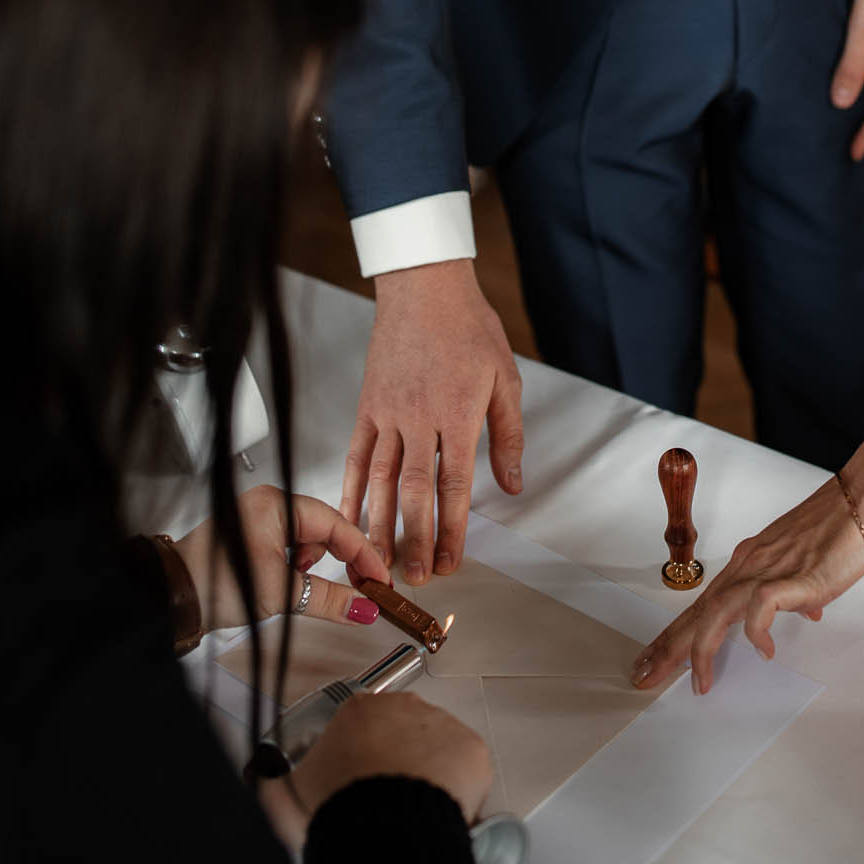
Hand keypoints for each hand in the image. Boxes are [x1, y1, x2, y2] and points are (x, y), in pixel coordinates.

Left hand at [174, 484, 391, 630]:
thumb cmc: (213, 582)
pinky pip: (288, 548)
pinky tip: (290, 584)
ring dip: (313, 566)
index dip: (363, 553)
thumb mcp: (281, 592)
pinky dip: (297, 568)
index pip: (336, 523)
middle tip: (359, 586)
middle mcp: (268, 506)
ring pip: (306, 541)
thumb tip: (361, 607)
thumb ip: (329, 598)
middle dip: (340, 559)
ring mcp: (258, 521)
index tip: (379, 577)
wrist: (171, 597)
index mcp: (277, 504)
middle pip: (323, 529)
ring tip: (303, 587)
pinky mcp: (250, 540)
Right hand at [289, 688, 493, 825]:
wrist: (385, 835)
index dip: (360, 756)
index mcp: (358, 711)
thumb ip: (274, 784)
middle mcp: (403, 707)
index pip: (361, 726)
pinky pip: (467, 767)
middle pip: (401, 732)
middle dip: (396, 761)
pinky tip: (441, 809)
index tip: (361, 779)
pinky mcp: (472, 750)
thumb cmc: (340, 813)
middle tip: (387, 800)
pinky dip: (459, 786)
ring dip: (428, 772)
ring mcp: (442, 725)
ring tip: (413, 810)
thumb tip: (264, 782)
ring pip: (436, 747)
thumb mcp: (287, 798)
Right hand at [343, 259, 523, 578]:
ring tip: (379, 562)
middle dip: (415, 539)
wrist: (424, 287)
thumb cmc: (468, 327)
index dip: (452, 529)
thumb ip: (508, 437)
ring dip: (380, 526)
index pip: (455, 484)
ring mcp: (388, 412)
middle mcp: (420, 418)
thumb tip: (514, 485)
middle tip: (414, 577)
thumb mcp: (505, 380)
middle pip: (415, 491)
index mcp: (458, 414)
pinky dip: (352, 490)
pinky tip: (349, 517)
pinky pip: (357, 455)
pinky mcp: (367, 405)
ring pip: (381, 480)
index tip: (451, 561)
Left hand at [628, 477, 863, 695]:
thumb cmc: (843, 526)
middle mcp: (751, 563)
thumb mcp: (810, 563)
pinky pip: (761, 608)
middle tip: (645, 675)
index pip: (704, 601)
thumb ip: (798, 587)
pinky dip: (757, 632)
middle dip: (670, 646)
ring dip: (703, 648)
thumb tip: (805, 608)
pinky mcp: (795, 577)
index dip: (678, 632)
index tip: (657, 657)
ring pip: (718, 610)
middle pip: (699, 609)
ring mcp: (770, 568)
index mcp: (752, 560)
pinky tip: (764, 651)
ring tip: (699, 681)